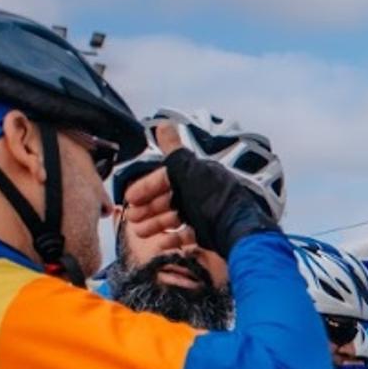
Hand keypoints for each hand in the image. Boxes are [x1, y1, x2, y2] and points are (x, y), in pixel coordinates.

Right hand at [122, 123, 278, 254]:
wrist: (238, 232)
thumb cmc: (214, 199)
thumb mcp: (190, 172)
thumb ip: (173, 151)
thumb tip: (163, 123)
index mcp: (198, 175)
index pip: (166, 178)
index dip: (146, 188)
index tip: (129, 199)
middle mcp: (202, 193)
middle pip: (169, 199)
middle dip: (148, 209)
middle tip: (132, 218)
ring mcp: (207, 214)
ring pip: (176, 218)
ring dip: (156, 224)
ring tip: (140, 233)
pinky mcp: (211, 233)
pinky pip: (188, 236)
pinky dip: (173, 239)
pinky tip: (160, 245)